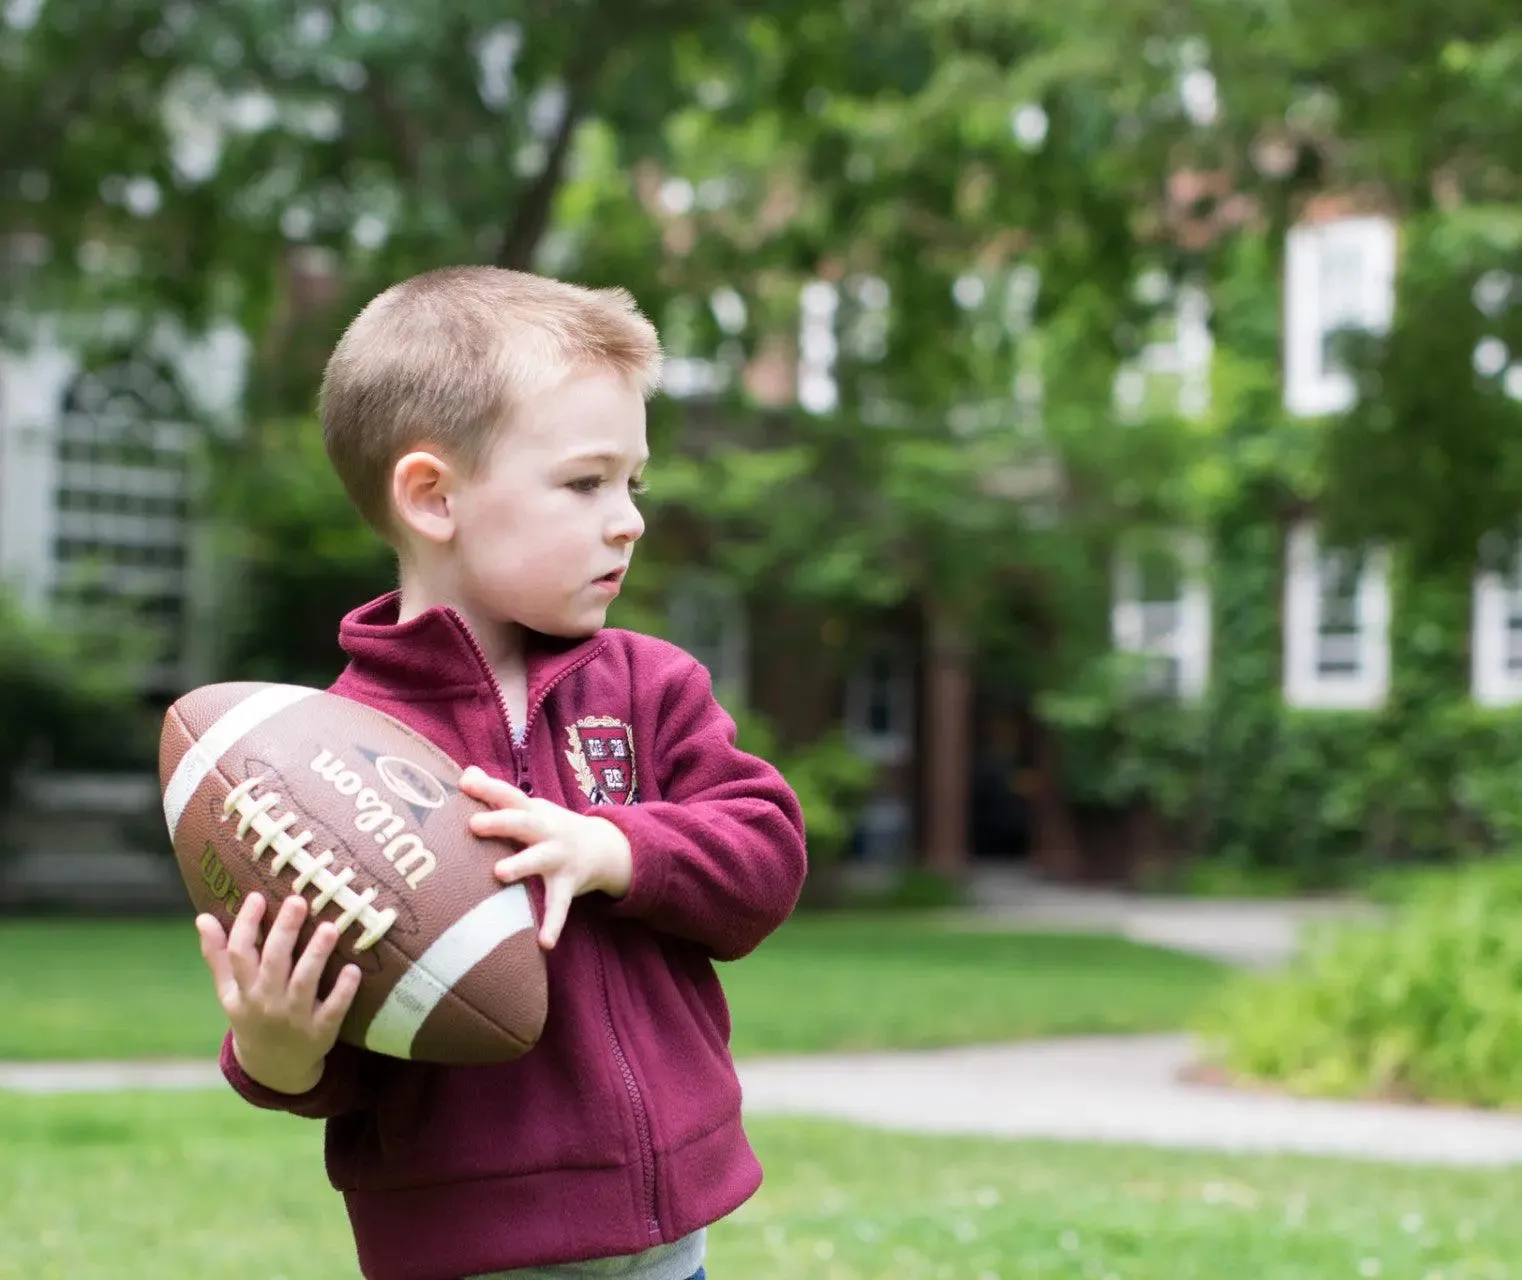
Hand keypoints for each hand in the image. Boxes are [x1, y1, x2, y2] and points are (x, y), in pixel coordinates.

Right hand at [195, 892, 361, 1093]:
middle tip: (298, 901)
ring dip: (316, 955)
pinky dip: (343, 992)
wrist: (272, 1068)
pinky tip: (353, 969)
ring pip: (304, 983)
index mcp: (242, 990)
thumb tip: (202, 917)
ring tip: (330, 927)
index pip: (239, 954)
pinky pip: (332, 1010)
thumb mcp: (229, 992)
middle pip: (273, 963)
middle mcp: (266, 1003)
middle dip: (285, 932)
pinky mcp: (321, 1031)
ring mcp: (294, 1018)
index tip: (257, 897)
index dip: (246, 925)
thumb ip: (218, 955)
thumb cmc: (252, 1016)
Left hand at [459, 766, 632, 949]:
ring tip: (499, 873)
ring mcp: (559, 858)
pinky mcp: (568, 884)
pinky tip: (544, 942)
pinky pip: (560, 906)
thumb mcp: (530, 807)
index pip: (509, 795)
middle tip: (474, 824)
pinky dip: (553, 924)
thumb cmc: (551, 827)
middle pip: (523, 822)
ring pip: (539, 860)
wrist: (604, 847)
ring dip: (521, 865)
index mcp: (534, 811)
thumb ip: (499, 795)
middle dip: (501, 821)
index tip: (465, 783)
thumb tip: (466, 773)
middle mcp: (547, 831)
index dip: (488, 788)